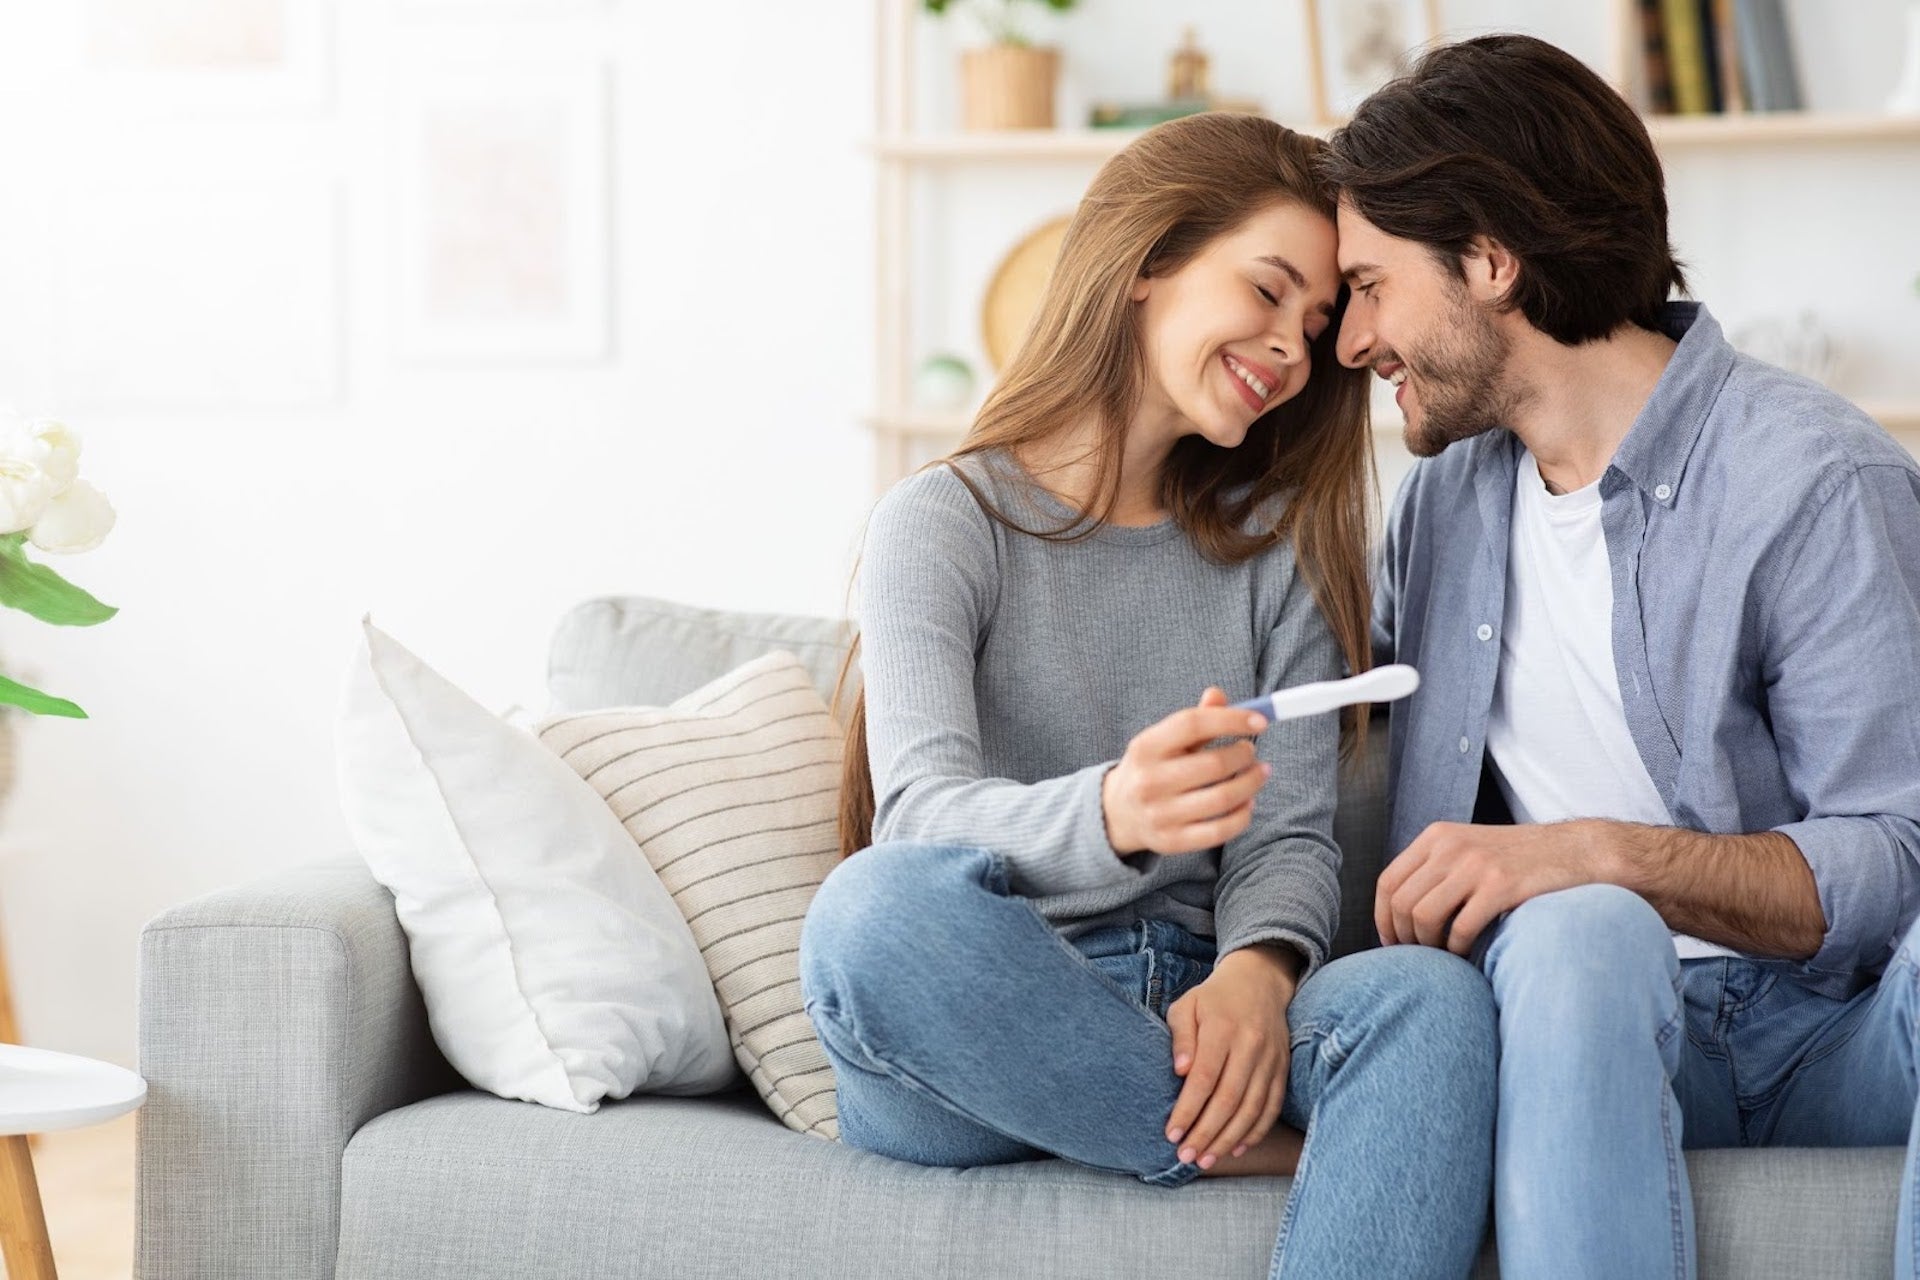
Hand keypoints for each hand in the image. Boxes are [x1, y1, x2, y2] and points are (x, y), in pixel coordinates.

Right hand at [1102, 687, 1269, 856]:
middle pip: (1213, 765)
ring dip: (1251, 783)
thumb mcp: (1164, 740)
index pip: (1192, 724)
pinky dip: (1242, 815)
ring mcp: (1159, 814)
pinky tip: (1248, 802)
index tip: (1261, 720)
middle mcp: (1149, 781)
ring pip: (1222, 799)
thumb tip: (1218, 695)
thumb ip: (1195, 719)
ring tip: (1259, 773)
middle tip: (1252, 752)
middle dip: (1244, 756)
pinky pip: (1219, 831)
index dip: (1231, 719)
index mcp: (1146, 747)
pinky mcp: (1172, 841)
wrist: (1118, 813)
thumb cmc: (1153, 768)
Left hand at [1163, 946, 1296, 1168]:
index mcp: (1223, 1027)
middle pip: (1229, 1098)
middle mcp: (1251, 1045)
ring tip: (1206, 1159)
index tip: (1172, 1134)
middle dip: (1206, 1133)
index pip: (1205, 1077)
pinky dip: (1255, 1131)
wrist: (1259, 982)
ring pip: (1252, 1108)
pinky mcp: (1283, 1069)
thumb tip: (1179, 1071)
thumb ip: (1181, 1036)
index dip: (1188, 1109)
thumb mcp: (1187, 1005)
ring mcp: (1271, 1059)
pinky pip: (1272, 1107)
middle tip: (1186, 1157)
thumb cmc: (1213, 999)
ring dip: (1228, 1139)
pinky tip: (1236, 1148)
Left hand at [1375, 819, 1616, 954]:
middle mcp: (1450, 847)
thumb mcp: (1469, 850)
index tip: (1392, 944)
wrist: (1578, 852)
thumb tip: (1396, 913)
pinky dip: (1456, 949)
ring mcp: (1476, 865)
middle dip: (1404, 938)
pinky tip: (1465, 955)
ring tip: (1442, 957)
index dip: (1383, 919)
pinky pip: (1460, 928)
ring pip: (1424, 916)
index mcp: (1437, 836)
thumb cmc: (1520, 860)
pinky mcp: (1501, 886)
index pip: (1388, 882)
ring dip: (1428, 946)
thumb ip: (1435, 869)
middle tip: (1418, 958)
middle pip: (1401, 903)